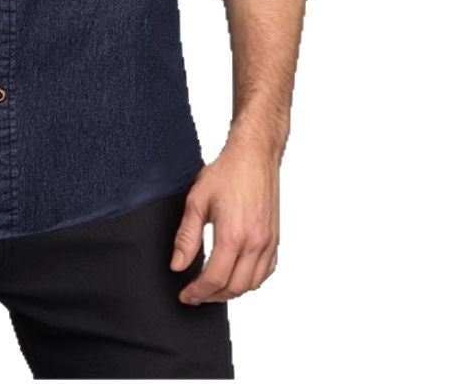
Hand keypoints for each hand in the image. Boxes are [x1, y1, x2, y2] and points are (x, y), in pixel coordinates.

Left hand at [169, 143, 279, 303]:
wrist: (255, 156)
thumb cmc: (227, 173)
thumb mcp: (197, 201)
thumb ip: (186, 237)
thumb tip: (177, 265)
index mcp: (234, 235)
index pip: (215, 278)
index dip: (197, 292)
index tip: (186, 295)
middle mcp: (255, 243)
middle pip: (234, 287)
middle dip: (212, 296)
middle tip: (195, 294)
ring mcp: (268, 242)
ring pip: (252, 284)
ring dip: (231, 291)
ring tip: (212, 288)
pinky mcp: (275, 239)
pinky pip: (266, 272)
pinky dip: (251, 280)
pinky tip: (236, 275)